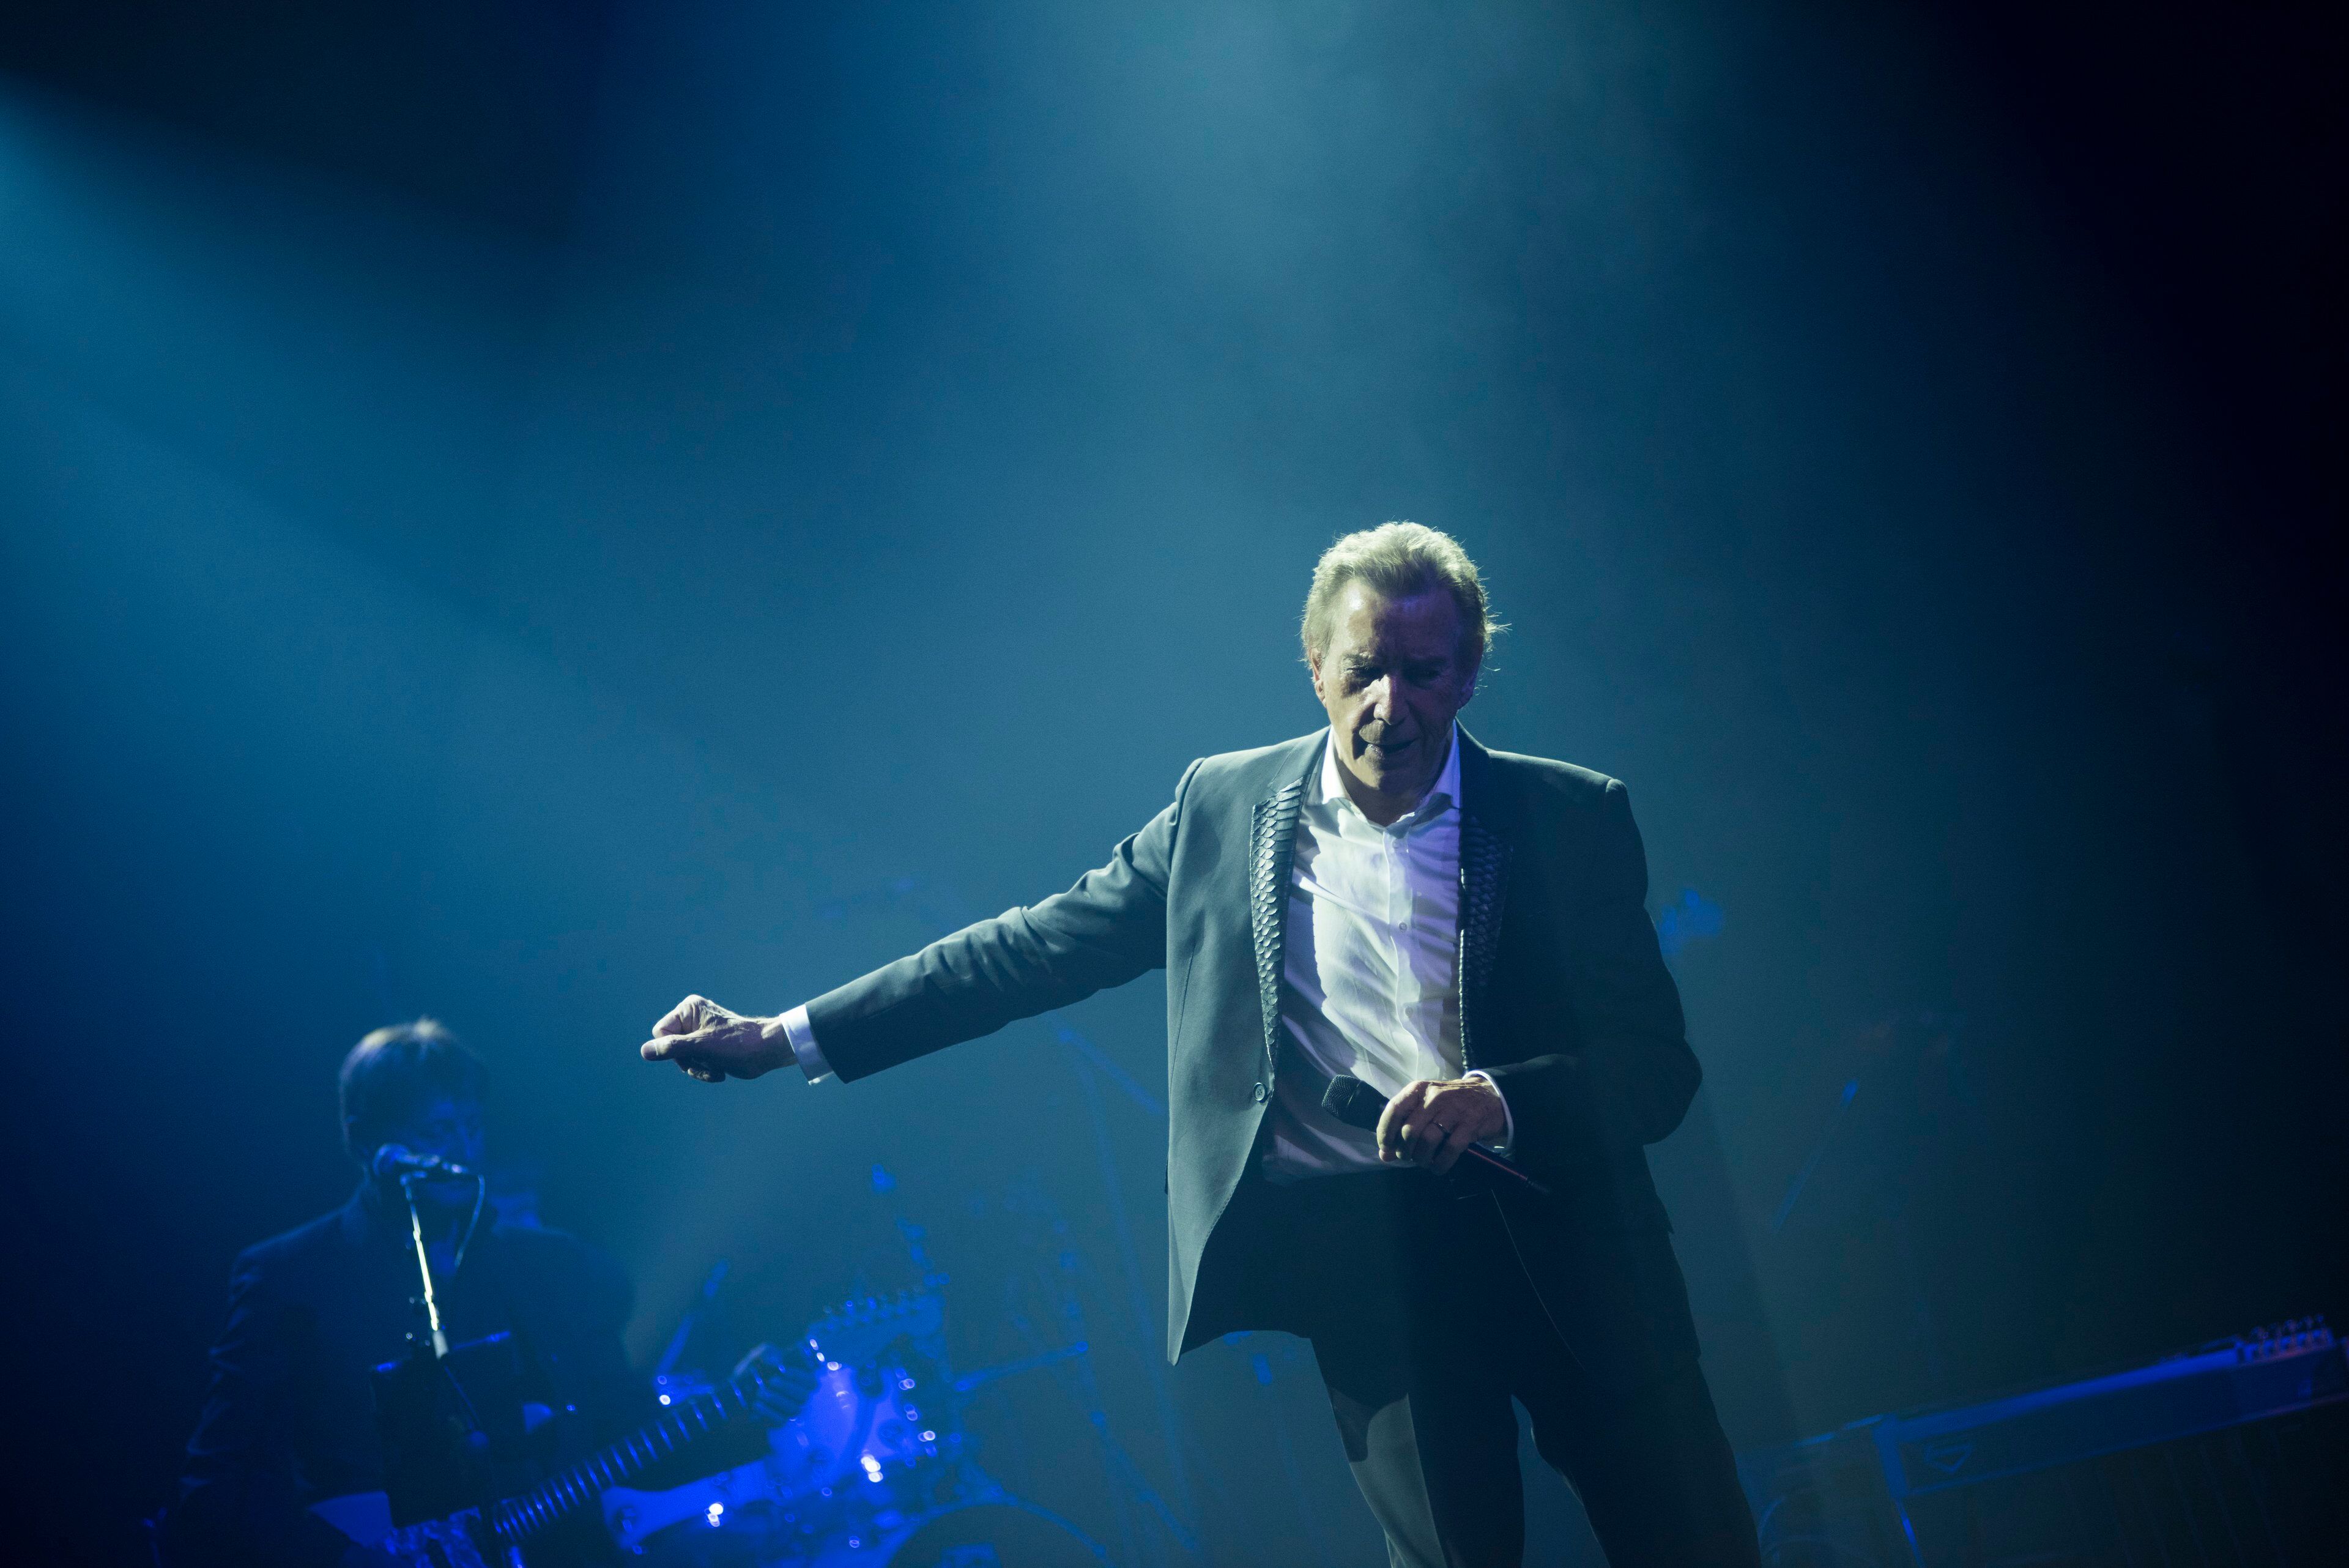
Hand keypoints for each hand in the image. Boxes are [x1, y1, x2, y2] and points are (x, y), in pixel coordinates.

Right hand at [640, 995, 787, 1082]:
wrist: (766, 1052)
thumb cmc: (738, 1044)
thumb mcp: (702, 1046)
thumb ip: (672, 1048)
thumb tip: (645, 1051)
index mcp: (688, 1009)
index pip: (661, 1034)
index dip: (674, 1048)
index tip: (694, 1050)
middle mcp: (691, 1018)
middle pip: (670, 1048)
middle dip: (689, 1061)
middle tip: (709, 1062)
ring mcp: (698, 1033)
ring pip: (680, 1059)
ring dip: (698, 1069)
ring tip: (716, 1068)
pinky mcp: (706, 1047)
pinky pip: (692, 1063)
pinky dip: (704, 1071)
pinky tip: (720, 1072)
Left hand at [732, 1341, 819, 1425]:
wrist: (734, 1390)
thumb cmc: (751, 1370)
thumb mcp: (759, 1356)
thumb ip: (769, 1353)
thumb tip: (777, 1360)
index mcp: (798, 1379)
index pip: (811, 1382)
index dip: (800, 1376)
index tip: (783, 1370)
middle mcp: (797, 1396)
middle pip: (803, 1396)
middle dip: (787, 1388)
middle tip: (771, 1381)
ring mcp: (788, 1410)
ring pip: (793, 1409)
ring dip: (776, 1399)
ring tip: (760, 1392)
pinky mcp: (778, 1421)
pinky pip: (780, 1421)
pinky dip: (768, 1412)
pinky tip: (756, 1404)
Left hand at [1376, 1077, 1506, 1173]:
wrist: (1488, 1097)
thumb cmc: (1449, 1104)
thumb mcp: (1425, 1107)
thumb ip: (1403, 1126)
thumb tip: (1385, 1154)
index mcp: (1418, 1090)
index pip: (1394, 1110)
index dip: (1386, 1132)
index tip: (1387, 1148)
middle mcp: (1434, 1097)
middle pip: (1409, 1130)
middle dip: (1405, 1151)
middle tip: (1409, 1157)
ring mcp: (1453, 1110)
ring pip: (1427, 1141)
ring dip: (1422, 1159)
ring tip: (1423, 1162)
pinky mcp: (1470, 1124)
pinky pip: (1449, 1150)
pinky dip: (1440, 1164)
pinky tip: (1438, 1167)